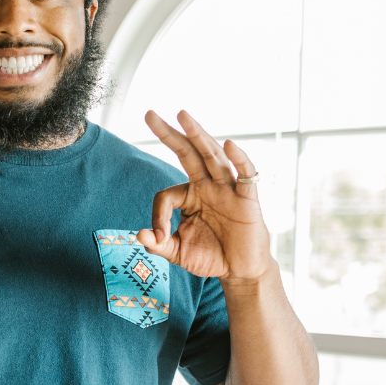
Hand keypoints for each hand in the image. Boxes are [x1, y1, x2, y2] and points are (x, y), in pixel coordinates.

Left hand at [137, 110, 271, 282]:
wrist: (240, 270)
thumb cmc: (210, 256)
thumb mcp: (178, 252)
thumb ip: (157, 244)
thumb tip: (138, 235)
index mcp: (190, 195)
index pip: (166, 195)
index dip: (158, 216)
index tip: (158, 237)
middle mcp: (208, 185)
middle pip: (187, 153)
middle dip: (169, 134)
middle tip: (148, 114)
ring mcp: (227, 189)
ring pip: (212, 156)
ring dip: (198, 134)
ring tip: (182, 115)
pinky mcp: (248, 198)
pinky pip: (245, 174)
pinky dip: (239, 158)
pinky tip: (228, 145)